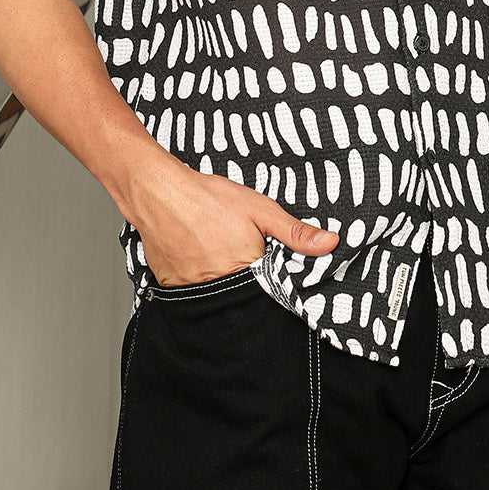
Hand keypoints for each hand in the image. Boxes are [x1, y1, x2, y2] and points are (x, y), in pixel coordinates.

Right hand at [124, 155, 338, 287]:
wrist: (157, 192)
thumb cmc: (208, 198)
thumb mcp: (260, 209)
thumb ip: (295, 232)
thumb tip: (330, 244)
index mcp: (247, 271)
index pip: (271, 291)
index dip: (273, 279)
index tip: (270, 268)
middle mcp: (221, 288)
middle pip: (245, 296)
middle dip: (247, 281)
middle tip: (235, 250)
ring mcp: (194, 291)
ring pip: (219, 297)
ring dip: (223, 282)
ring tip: (216, 252)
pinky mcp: (173, 288)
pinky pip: (194, 295)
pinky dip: (200, 281)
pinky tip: (199, 257)